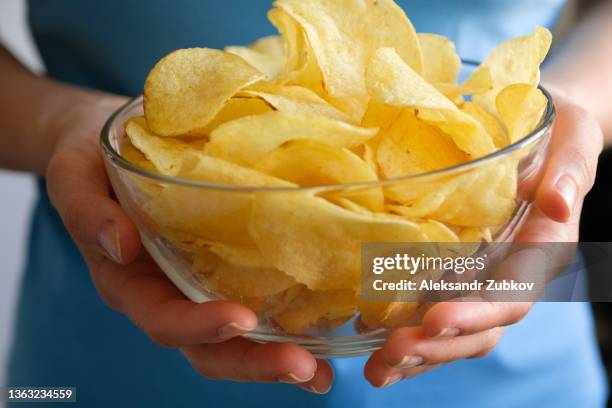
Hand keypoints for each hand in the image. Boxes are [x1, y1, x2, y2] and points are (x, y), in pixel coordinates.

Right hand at [45, 95, 331, 393]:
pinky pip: (258, 299)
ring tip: (324, 371)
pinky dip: (292, 320)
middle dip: (254, 363)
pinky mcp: (227, 264)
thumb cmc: (93, 159)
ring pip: (238, 336)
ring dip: (280, 355)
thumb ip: (88, 211)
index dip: (200, 327)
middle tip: (306, 369)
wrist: (112, 142)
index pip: (163, 319)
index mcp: (131, 282)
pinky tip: (330, 324)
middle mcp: (169, 292)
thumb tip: (120, 244)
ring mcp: (200, 283)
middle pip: (208, 347)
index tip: (241, 319)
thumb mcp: (74, 175)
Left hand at [364, 91, 602, 387]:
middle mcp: (511, 275)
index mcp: (541, 252)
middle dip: (435, 348)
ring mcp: (483, 277)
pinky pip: (433, 307)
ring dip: (417, 353)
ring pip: (453, 329)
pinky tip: (368, 334)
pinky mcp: (458, 270)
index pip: (511, 296)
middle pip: (478, 329)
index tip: (434, 320)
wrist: (544, 132)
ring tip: (376, 370)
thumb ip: (568, 173)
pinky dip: (404, 326)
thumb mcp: (572, 142)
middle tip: (387, 360)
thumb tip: (557, 203)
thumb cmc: (560, 133)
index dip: (475, 313)